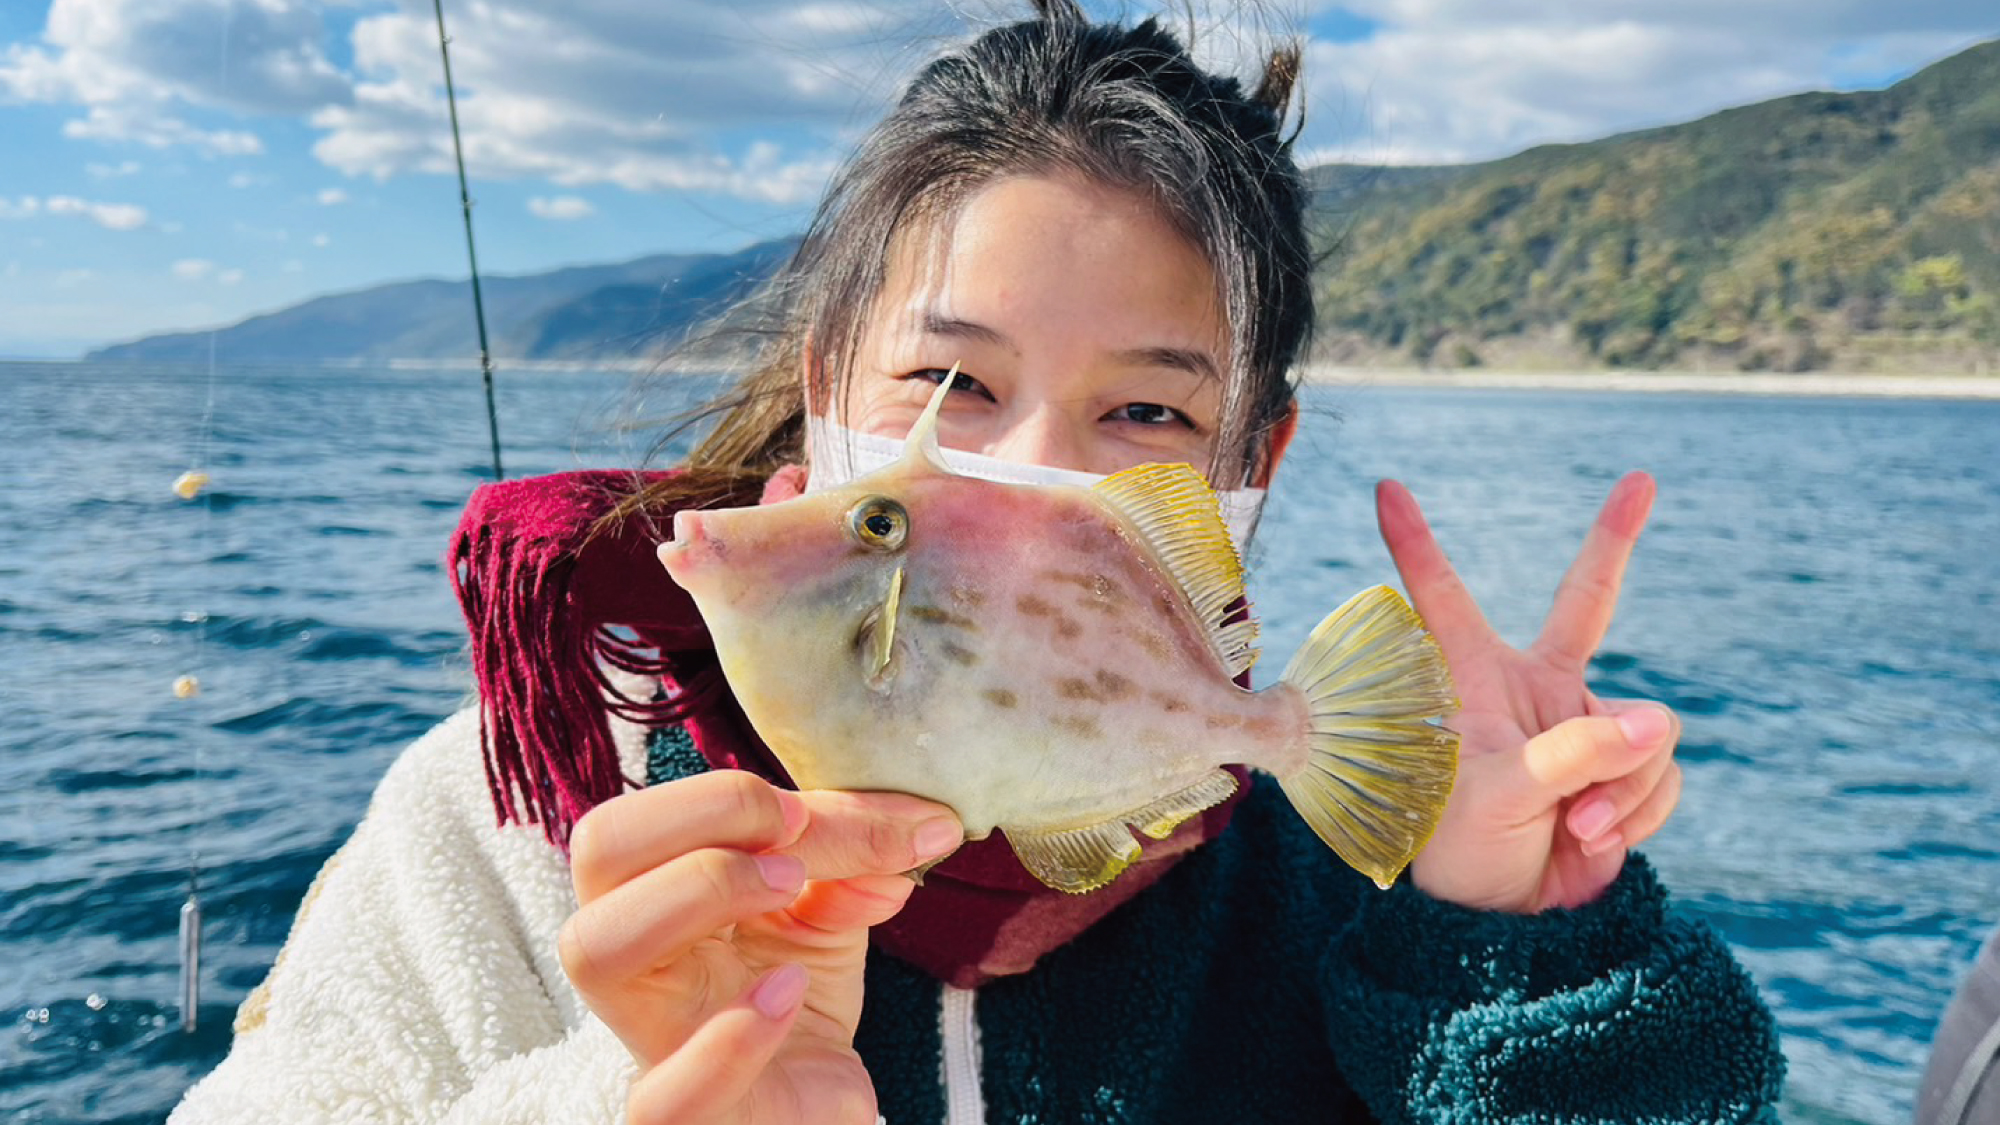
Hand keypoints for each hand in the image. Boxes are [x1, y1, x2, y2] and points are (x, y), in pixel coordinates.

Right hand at [559, 770, 962, 1123]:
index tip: (806, 812)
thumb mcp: (828, 909)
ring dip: (702, 889)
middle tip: (791, 843)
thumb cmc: (794, 999)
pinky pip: (663, 1097)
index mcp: (653, 898)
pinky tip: (790, 991)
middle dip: (701, 818)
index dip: (717, 797)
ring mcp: (655, 1041)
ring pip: (598, 951)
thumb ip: (856, 858)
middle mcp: (636, 961)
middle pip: (599, 853)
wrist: (815, 1103)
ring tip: (792, 892)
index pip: (640, 818)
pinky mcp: (696, 1117)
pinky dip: (730, 1039)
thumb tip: (919, 829)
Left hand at [1375, 472, 1682, 913]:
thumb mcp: (1503, 799)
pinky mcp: (1628, 765)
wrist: (1507, 920)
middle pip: (1587, 600)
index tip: (1384, 488)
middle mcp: (1534, 688)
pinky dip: (1636, 813)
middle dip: (1615, 538)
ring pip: (1642, 728)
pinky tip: (1592, 840)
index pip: (1443, 600)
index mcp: (1473, 680)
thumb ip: (1574, 755)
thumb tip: (1653, 722)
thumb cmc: (1466, 852)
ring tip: (1567, 825)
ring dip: (1616, 787)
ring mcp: (1587, 723)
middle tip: (1640, 479)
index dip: (1415, 544)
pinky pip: (1662, 772)